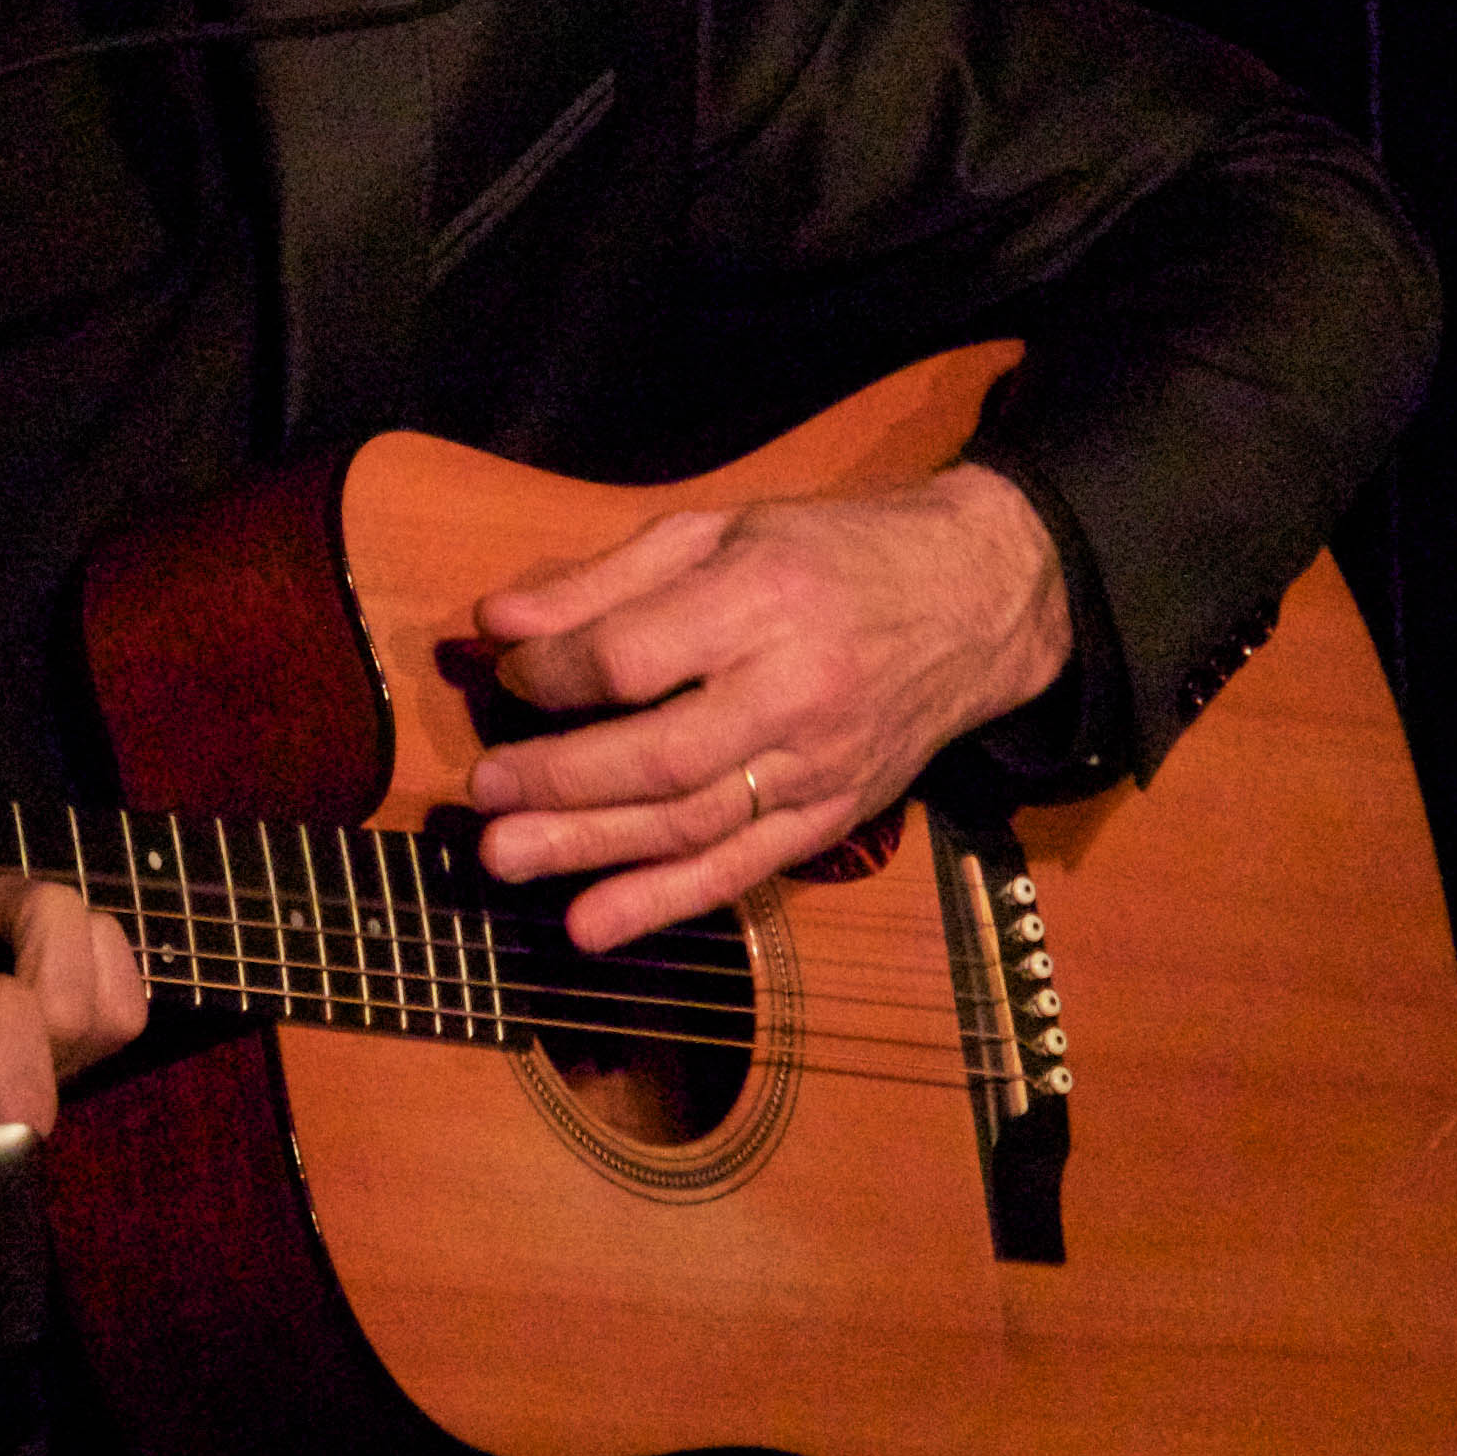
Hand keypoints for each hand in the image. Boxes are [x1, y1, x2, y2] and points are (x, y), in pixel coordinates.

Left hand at [466, 467, 1072, 953]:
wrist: (975, 602)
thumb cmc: (832, 554)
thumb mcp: (719, 530)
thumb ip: (604, 579)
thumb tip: (495, 622)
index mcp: (761, 600)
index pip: (634, 656)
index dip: (553, 673)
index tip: (508, 672)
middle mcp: (794, 690)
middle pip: (659, 755)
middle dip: (558, 780)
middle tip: (481, 794)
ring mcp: (818, 765)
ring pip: (692, 823)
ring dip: (591, 850)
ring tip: (506, 860)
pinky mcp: (833, 816)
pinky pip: (741, 871)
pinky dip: (663, 903)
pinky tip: (592, 925)